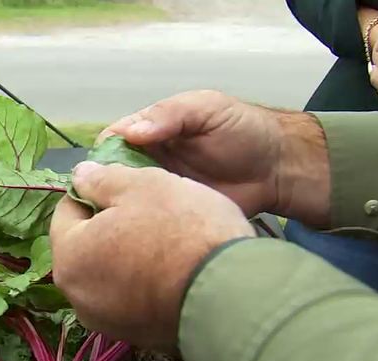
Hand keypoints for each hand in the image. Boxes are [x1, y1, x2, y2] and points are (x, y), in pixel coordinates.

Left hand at [50, 162, 254, 348]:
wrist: (229, 292)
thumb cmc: (181, 229)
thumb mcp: (142, 185)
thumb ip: (102, 179)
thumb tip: (80, 176)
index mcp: (69, 257)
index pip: (67, 211)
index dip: (94, 190)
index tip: (122, 184)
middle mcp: (78, 297)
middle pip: (87, 246)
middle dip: (109, 225)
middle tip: (148, 209)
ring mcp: (107, 322)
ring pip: (109, 274)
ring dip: (127, 255)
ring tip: (165, 238)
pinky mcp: (138, 337)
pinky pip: (132, 298)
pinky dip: (144, 283)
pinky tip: (174, 269)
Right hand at [97, 90, 330, 225]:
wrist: (278, 171)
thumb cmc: (245, 131)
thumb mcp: (207, 109)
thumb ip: (171, 115)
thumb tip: (131, 132)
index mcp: (153, 129)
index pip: (113, 138)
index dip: (102, 154)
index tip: (98, 171)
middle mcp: (149, 159)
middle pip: (111, 172)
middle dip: (103, 184)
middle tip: (103, 201)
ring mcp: (159, 189)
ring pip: (125, 198)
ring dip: (117, 207)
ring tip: (112, 221)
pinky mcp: (172, 215)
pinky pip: (147, 221)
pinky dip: (136, 226)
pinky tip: (131, 233)